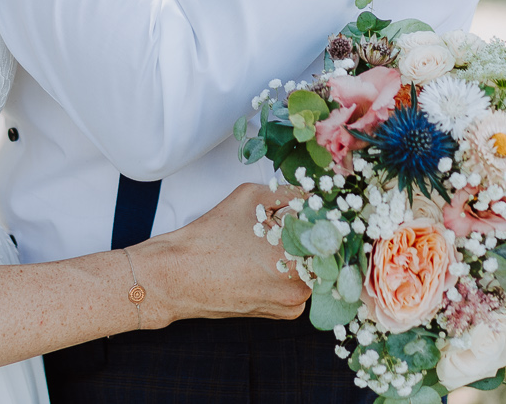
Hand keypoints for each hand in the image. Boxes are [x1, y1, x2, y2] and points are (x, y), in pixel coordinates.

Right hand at [129, 183, 309, 324]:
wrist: (178, 277)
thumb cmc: (209, 238)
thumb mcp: (251, 197)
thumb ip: (290, 192)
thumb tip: (312, 193)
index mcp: (297, 257)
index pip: (328, 227)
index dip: (319, 211)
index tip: (311, 205)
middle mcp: (301, 287)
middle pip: (322, 248)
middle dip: (308, 231)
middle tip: (285, 219)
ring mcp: (293, 304)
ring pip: (312, 267)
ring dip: (300, 252)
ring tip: (269, 241)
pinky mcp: (283, 314)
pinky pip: (299, 285)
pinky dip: (289, 271)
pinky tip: (263, 261)